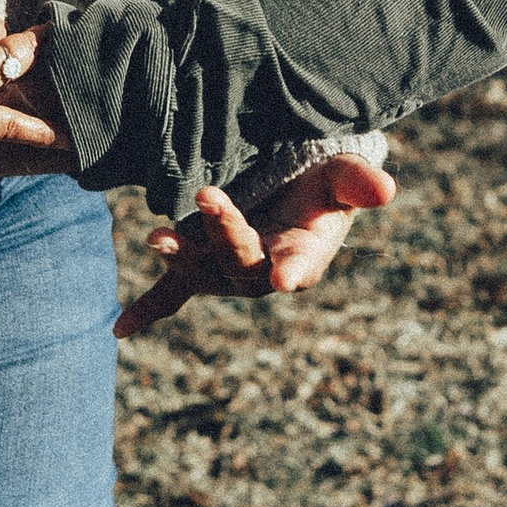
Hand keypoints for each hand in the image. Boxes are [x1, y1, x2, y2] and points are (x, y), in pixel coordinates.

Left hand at [114, 148, 397, 338]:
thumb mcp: (345, 177)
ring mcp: (226, 270)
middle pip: (242, 260)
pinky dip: (149, 308)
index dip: (293, 271)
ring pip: (202, 270)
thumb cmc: (325, 184)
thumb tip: (386, 189)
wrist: (292, 184)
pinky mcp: (200, 263)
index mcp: (304, 255)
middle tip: (211, 197)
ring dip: (180, 257)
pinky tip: (121, 330)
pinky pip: (173, 292)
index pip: (300, 266)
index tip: (285, 276)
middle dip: (226, 232)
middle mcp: (263, 271)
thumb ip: (361, 182)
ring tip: (159, 238)